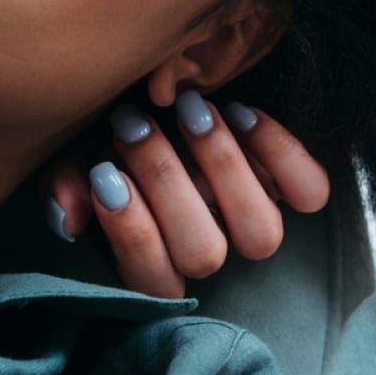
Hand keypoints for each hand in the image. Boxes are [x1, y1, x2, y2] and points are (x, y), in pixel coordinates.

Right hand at [41, 94, 328, 298]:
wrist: (164, 92)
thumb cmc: (113, 133)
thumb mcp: (77, 155)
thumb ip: (66, 185)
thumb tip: (67, 216)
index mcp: (156, 260)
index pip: (155, 282)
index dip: (132, 234)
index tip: (105, 173)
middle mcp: (211, 248)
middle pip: (204, 254)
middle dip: (165, 184)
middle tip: (131, 123)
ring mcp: (255, 221)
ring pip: (261, 234)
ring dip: (221, 167)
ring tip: (187, 110)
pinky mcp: (295, 188)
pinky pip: (309, 190)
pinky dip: (279, 151)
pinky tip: (239, 113)